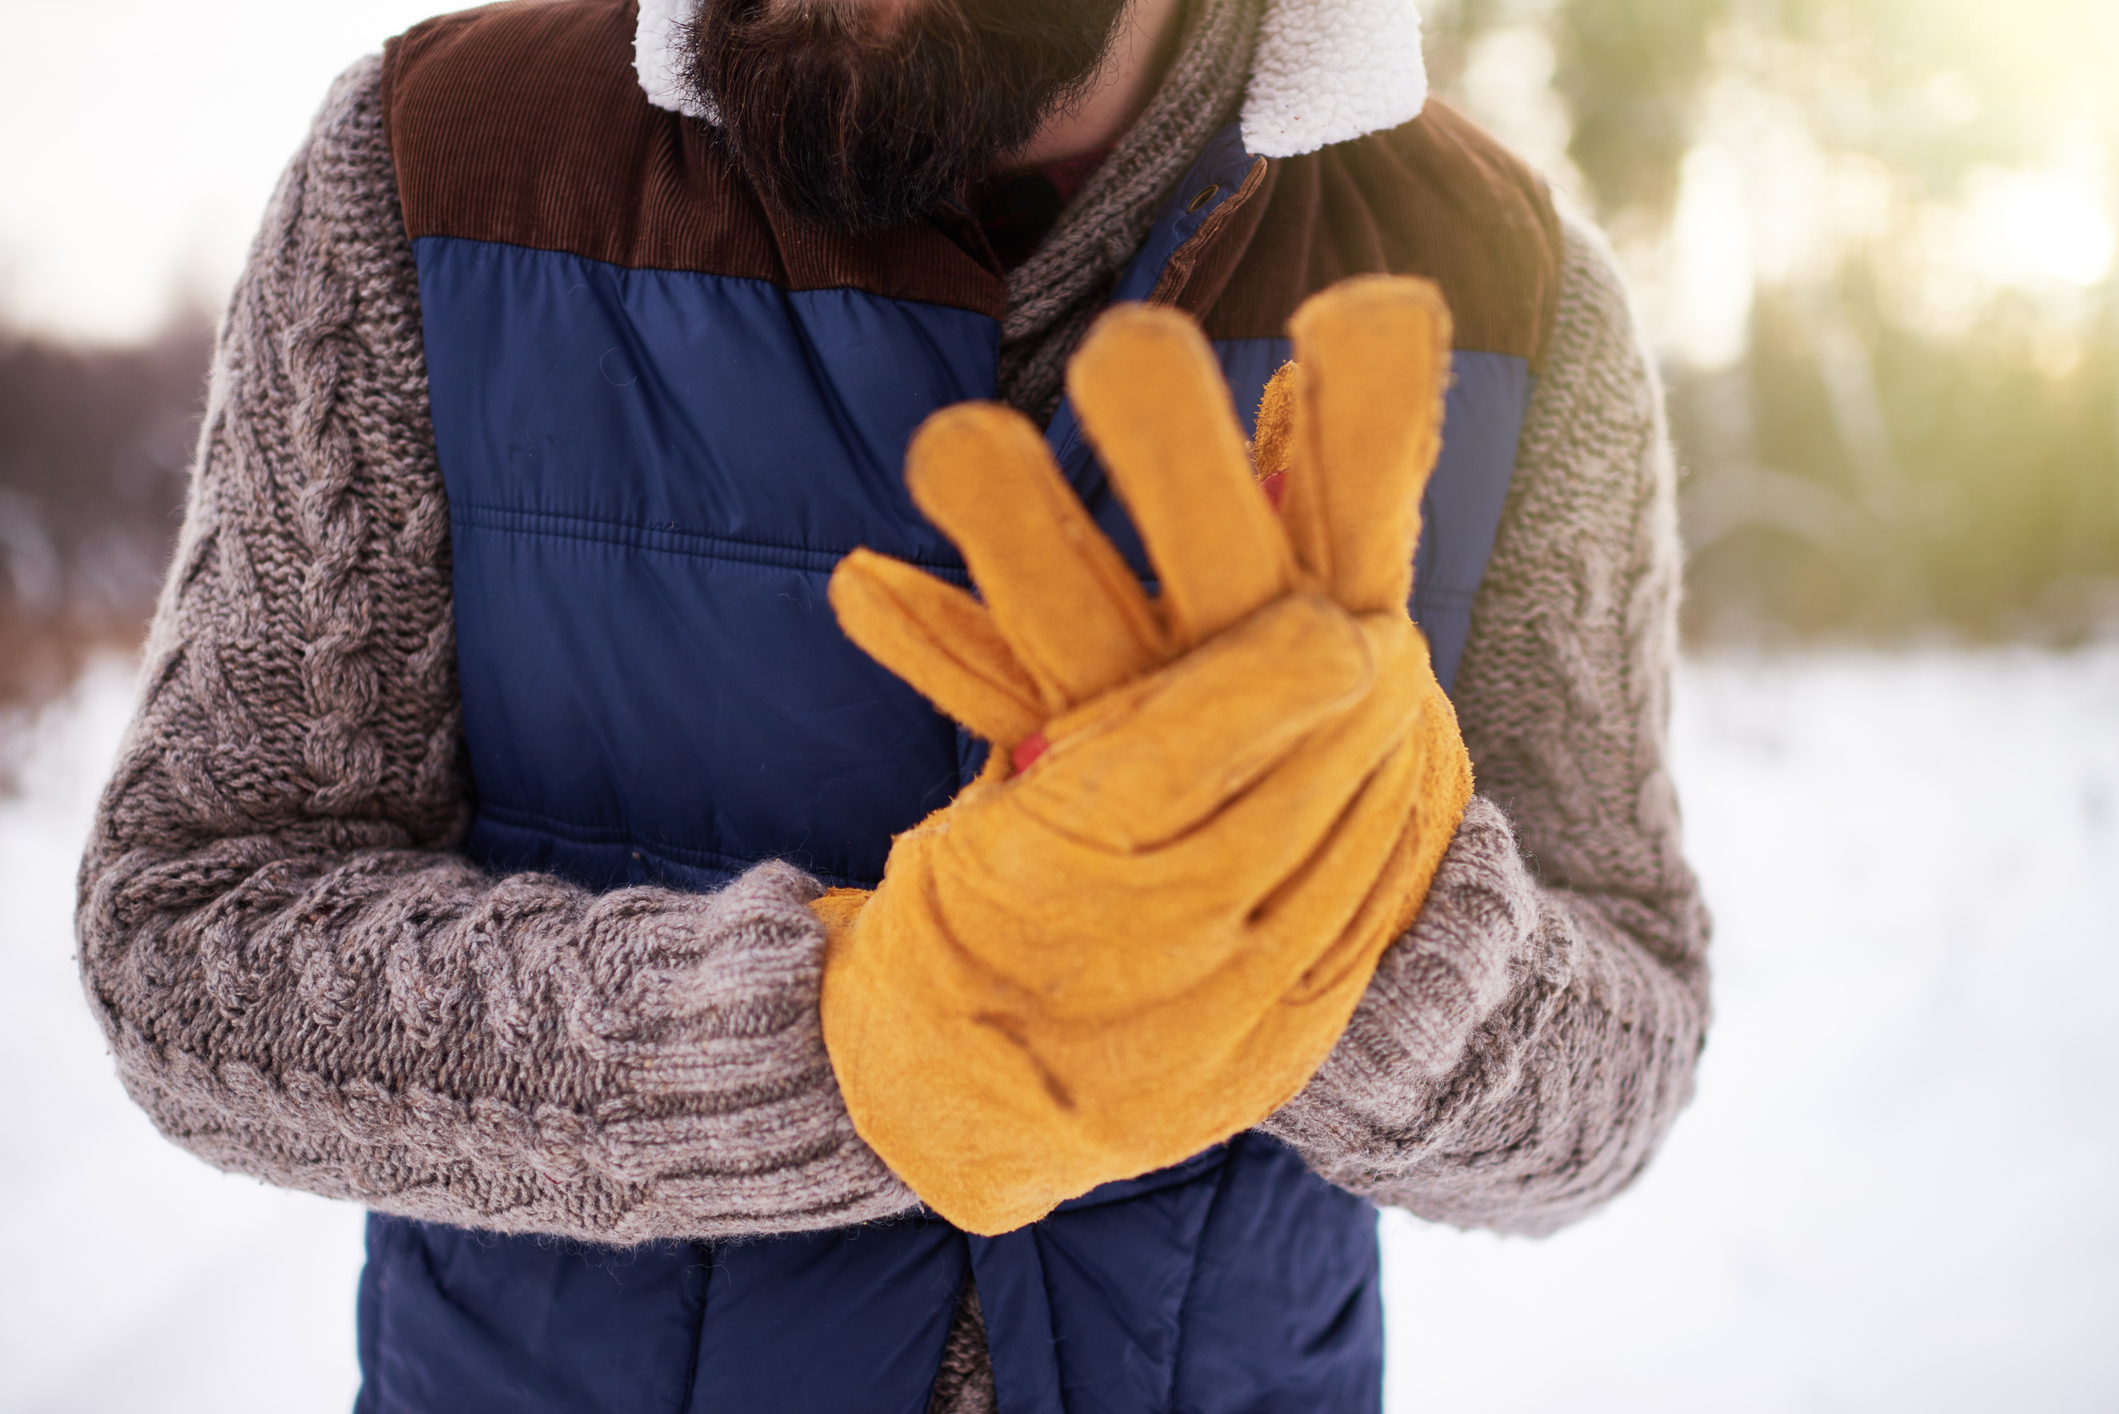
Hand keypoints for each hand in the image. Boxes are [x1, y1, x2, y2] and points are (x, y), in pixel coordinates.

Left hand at [817, 276, 1471, 1234]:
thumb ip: (1352, 475)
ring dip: (1024, 536)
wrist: (1254, 997)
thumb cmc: (1330, 773)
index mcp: (1351, 637)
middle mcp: (1266, 696)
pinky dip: (937, 640)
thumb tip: (1377, 319)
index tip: (1362, 309)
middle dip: (1181, 462)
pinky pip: (1001, 709)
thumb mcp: (1367, 632)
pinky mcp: (1076, 805)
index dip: (1370, 417)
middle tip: (1128, 347)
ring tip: (951, 440)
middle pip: (1228, 567)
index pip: (1367, 503)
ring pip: (1091, 635)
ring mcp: (1162, 760)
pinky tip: (862, 581)